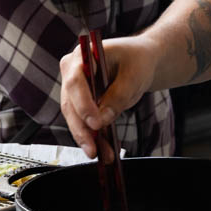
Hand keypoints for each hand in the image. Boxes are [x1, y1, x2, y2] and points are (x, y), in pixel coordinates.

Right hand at [59, 35, 160, 159]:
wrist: (140, 61)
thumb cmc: (137, 61)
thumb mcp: (134, 76)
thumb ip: (118, 96)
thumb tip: (102, 121)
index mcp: (83, 55)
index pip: (76, 81)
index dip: (83, 104)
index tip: (96, 124)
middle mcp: (72, 70)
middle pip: (70, 103)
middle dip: (82, 129)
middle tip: (94, 150)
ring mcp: (74, 88)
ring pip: (74, 117)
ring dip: (87, 138)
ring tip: (103, 155)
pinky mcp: (80, 102)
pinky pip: (83, 122)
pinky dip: (93, 137)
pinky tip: (104, 151)